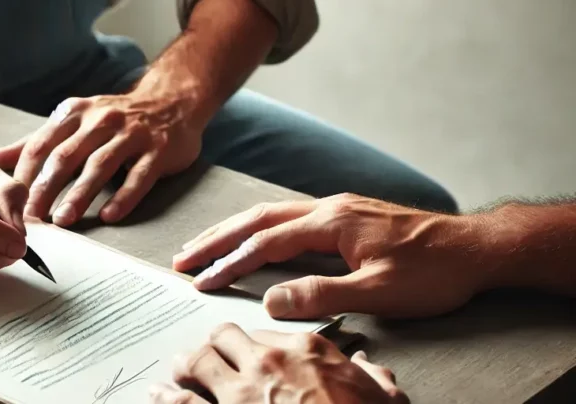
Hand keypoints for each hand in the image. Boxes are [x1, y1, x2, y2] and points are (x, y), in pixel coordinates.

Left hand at [0, 93, 202, 226]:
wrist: (172, 101)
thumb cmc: (117, 118)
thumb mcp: (74, 121)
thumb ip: (37, 141)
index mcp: (75, 113)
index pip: (41, 145)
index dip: (24, 175)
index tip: (10, 203)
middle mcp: (102, 120)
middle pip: (66, 156)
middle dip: (45, 189)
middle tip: (30, 217)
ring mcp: (132, 134)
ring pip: (100, 166)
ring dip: (79, 195)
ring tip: (63, 219)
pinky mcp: (158, 150)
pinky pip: (138, 177)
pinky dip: (123, 197)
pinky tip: (110, 215)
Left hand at [149, 323, 407, 403]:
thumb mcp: (384, 400)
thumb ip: (373, 378)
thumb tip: (372, 369)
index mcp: (306, 351)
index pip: (266, 331)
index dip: (253, 343)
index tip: (248, 351)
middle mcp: (268, 362)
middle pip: (225, 336)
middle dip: (215, 344)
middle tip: (209, 353)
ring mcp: (241, 393)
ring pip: (198, 361)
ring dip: (186, 364)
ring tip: (178, 368)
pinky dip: (166, 397)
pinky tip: (157, 393)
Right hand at [173, 193, 491, 318]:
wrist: (475, 248)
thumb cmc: (433, 271)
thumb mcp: (379, 292)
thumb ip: (322, 294)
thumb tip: (271, 300)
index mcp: (332, 222)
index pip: (266, 243)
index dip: (230, 263)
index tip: (201, 280)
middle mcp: (329, 208)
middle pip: (259, 218)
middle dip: (217, 237)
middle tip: (183, 256)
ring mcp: (338, 208)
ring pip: (273, 214)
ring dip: (236, 229)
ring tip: (206, 245)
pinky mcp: (347, 215)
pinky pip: (290, 217)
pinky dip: (261, 228)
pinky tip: (254, 237)